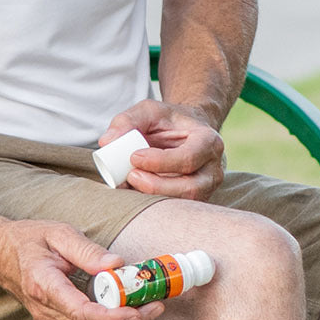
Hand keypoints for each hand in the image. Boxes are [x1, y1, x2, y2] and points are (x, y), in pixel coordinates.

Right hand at [0, 220, 164, 319]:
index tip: (141, 310)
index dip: (115, 317)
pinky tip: (127, 306)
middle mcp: (47, 312)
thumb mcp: (58, 233)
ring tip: (150, 303)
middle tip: (158, 304)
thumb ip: (87, 251)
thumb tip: (117, 265)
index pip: (84, 313)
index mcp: (45, 287)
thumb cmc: (28, 240)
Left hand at [100, 100, 225, 200]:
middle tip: (130, 176)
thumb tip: (107, 142)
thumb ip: (127, 121)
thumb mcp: (149, 110)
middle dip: (156, 186)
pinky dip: (154, 204)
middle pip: (190, 187)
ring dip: (154, 197)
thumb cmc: (168, 120)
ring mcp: (206, 188)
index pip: (189, 158)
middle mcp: (213, 168)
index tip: (133, 156)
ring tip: (130, 184)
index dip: (160, 162)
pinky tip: (136, 193)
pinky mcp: (195, 201)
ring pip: (184, 203)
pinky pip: (176, 208)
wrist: (185, 131)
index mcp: (208, 141)